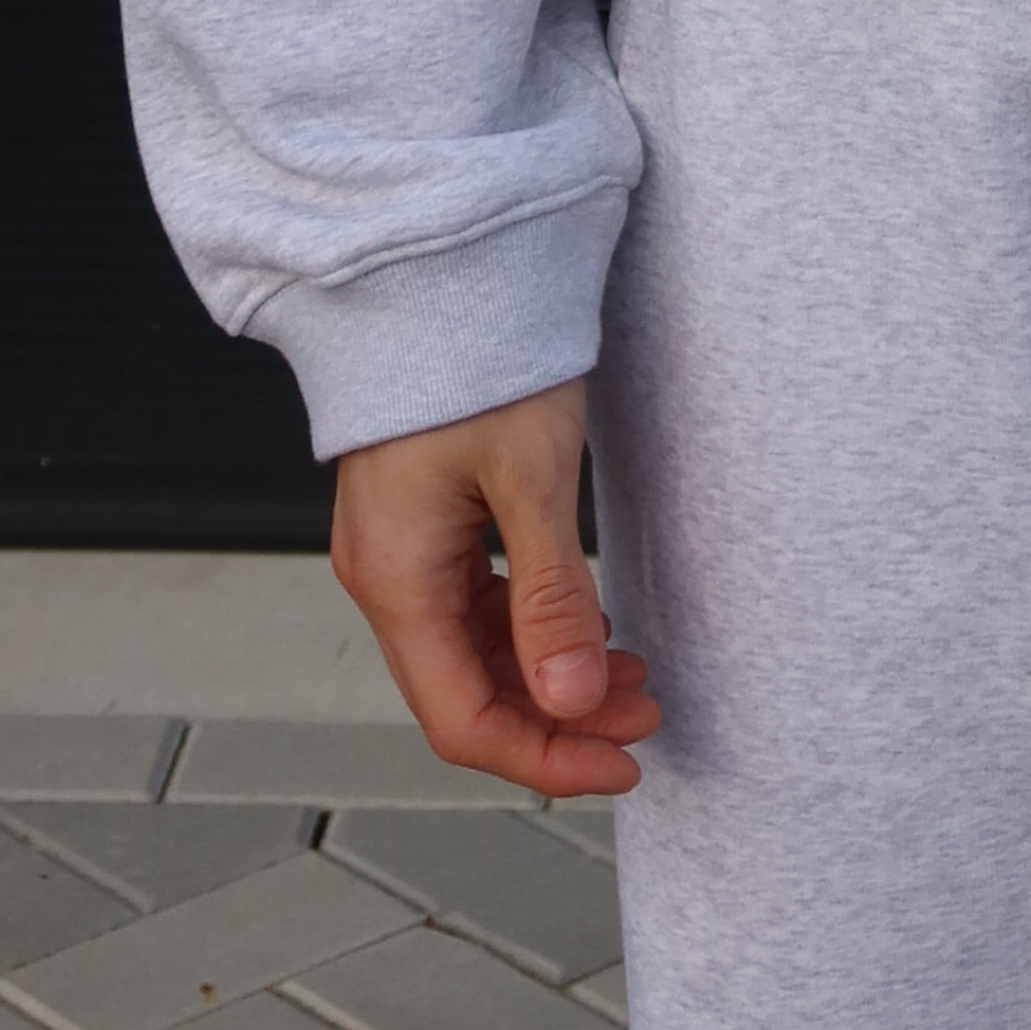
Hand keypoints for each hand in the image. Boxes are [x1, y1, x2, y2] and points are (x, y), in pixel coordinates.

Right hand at [329, 380, 661, 798]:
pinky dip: (529, 629)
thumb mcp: (530, 478)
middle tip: (645, 712)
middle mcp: (385, 574)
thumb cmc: (476, 352)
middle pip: (466, 693)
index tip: (620, 762)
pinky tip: (583, 625)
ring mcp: (399, 548)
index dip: (543, 757)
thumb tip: (574, 703)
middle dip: (558, 719)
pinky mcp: (422, 520)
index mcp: (397, 578)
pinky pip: (471, 604)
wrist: (436, 267)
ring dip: (548, 675)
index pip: (462, 718)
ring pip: (473, 652)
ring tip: (631, 674)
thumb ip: (552, 600)